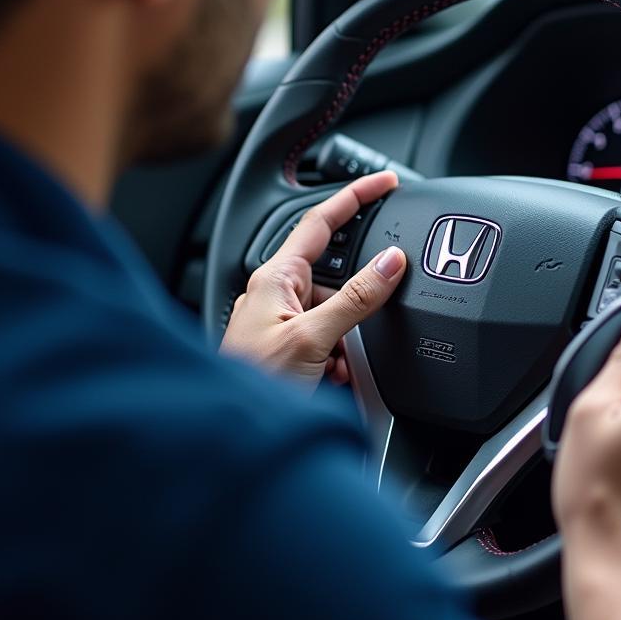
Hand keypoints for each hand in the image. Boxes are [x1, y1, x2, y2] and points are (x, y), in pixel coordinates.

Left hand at [219, 171, 406, 386]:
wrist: (229, 436)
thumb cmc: (250, 383)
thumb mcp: (311, 338)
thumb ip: (356, 298)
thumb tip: (391, 261)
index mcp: (276, 277)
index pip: (323, 221)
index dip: (356, 197)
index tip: (385, 183)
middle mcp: (277, 294)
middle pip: (337, 278)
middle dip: (358, 303)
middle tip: (365, 327)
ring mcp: (282, 323)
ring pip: (337, 314)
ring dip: (347, 339)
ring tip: (337, 366)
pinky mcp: (289, 349)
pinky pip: (328, 340)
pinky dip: (339, 357)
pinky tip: (332, 376)